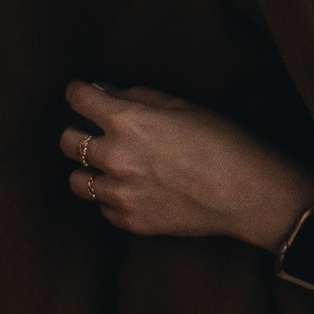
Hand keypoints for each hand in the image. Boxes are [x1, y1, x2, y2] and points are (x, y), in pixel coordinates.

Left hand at [60, 78, 313, 249]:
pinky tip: (135, 189)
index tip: (82, 94)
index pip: (77, 99)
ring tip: (112, 166)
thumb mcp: (179, 104)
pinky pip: (103, 208)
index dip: (79, 92)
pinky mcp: (129, 221)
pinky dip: (112, 198)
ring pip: (76, 180)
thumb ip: (135, 97)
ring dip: (90, 169)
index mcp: (127, 121)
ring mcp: (120, 193)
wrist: (246, 192)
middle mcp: (115, 157)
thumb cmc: (221, 140)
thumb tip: (103, 93)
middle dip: (79, 131)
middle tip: (96, 131)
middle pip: (67, 141)